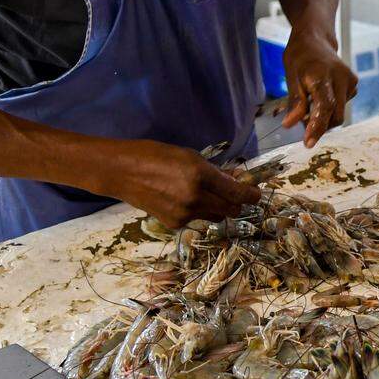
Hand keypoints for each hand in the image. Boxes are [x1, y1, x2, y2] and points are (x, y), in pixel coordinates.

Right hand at [100, 140, 260, 228]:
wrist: (121, 172)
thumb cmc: (155, 156)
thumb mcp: (189, 156)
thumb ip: (214, 171)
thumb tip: (236, 179)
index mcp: (200, 175)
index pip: (237, 193)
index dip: (251, 196)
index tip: (256, 194)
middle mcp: (195, 197)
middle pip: (230, 209)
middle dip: (237, 204)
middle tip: (236, 195)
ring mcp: (184, 213)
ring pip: (215, 216)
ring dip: (217, 208)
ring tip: (205, 194)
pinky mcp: (174, 223)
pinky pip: (196, 219)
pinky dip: (197, 211)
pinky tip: (182, 199)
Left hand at [281, 26, 357, 146]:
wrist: (316, 38)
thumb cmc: (300, 56)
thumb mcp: (291, 75)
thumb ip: (294, 101)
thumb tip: (290, 124)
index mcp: (322, 75)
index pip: (324, 107)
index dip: (317, 127)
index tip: (308, 143)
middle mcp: (341, 78)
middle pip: (335, 115)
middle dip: (320, 126)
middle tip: (302, 125)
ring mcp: (350, 81)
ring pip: (339, 113)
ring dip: (324, 117)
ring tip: (309, 106)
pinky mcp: (354, 85)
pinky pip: (342, 106)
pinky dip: (330, 108)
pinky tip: (320, 96)